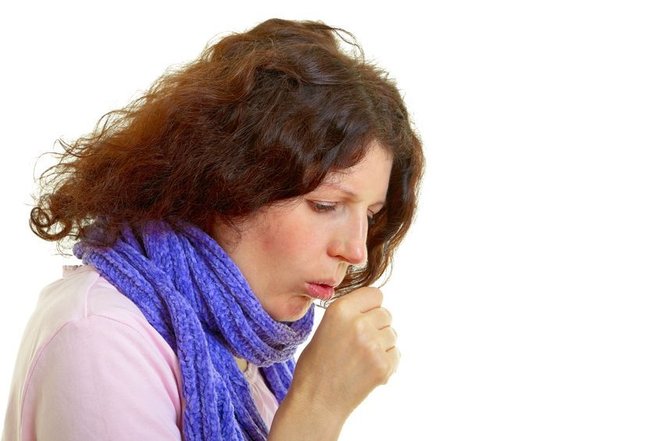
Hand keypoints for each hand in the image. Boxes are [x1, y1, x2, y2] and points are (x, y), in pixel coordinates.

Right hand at [291, 287, 399, 420]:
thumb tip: (376, 307)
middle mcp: (358, 324)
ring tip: (360, 359)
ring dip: (382, 344)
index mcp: (340, 310)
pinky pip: (395, 354)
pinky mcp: (383, 365)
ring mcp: (373, 345)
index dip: (369, 306)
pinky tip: (366, 371)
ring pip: (392, 334)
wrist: (316, 402)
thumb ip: (349, 314)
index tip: (362, 317)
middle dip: (377, 326)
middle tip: (359, 344)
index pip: (375, 294)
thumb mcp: (325, 327)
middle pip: (385, 314)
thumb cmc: (316, 365)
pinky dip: (386, 362)